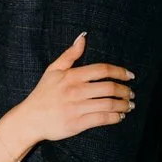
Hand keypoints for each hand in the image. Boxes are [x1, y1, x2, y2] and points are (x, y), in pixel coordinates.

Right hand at [16, 33, 135, 143]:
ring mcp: (77, 107)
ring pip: (109, 104)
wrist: (30, 118)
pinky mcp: (78, 123)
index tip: (130, 76)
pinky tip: (120, 116)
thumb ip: (69, 54)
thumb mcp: (53, 70)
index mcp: (72, 76)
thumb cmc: (43, 93)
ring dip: (123, 104)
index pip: (102, 70)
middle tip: (131, 93)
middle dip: (125, 90)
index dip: (120, 72)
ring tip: (129, 105)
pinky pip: (102, 119)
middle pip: (109, 87)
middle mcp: (76, 90)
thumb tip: (83, 37)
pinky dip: (115, 117)